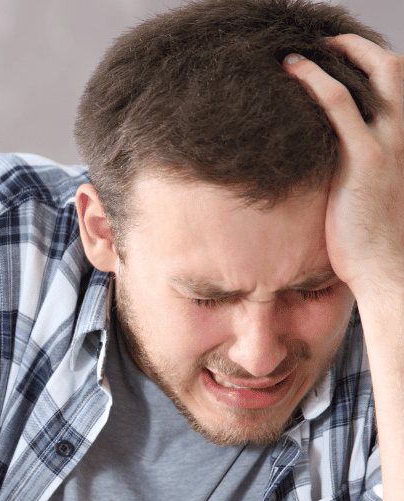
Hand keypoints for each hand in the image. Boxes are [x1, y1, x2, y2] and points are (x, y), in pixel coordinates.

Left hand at [283, 35, 403, 298]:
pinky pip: (339, 107)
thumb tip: (329, 171)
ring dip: (340, 55)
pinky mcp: (365, 161)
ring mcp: (389, 146)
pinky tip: (293, 72)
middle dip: (362, 48)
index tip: (346, 60)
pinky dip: (317, 82)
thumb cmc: (373, 243)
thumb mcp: (368, 199)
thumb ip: (358, 174)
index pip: (399, 89)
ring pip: (376, 76)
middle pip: (396, 70)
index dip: (374, 67)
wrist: (388, 270)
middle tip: (328, 43)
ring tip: (298, 55)